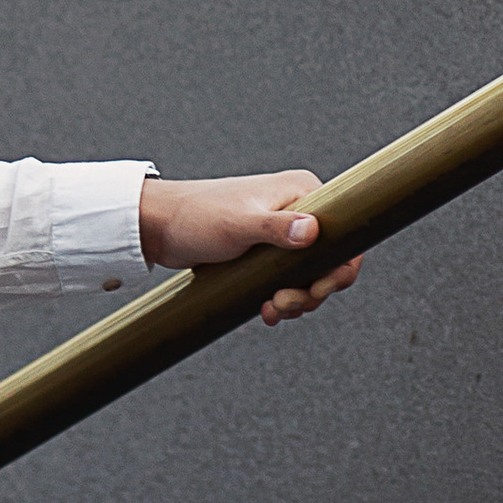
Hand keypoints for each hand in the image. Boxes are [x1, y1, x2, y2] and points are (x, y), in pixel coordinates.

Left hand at [137, 169, 363, 324]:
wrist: (157, 227)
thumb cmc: (194, 217)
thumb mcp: (237, 225)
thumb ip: (275, 228)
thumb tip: (312, 231)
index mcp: (303, 192)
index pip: (345, 235)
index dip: (339, 270)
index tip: (316, 291)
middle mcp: (298, 209)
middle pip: (330, 261)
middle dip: (311, 291)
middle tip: (282, 304)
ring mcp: (283, 232)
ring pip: (310, 275)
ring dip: (296, 299)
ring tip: (271, 309)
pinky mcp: (266, 251)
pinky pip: (288, 280)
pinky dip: (282, 298)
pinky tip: (266, 310)